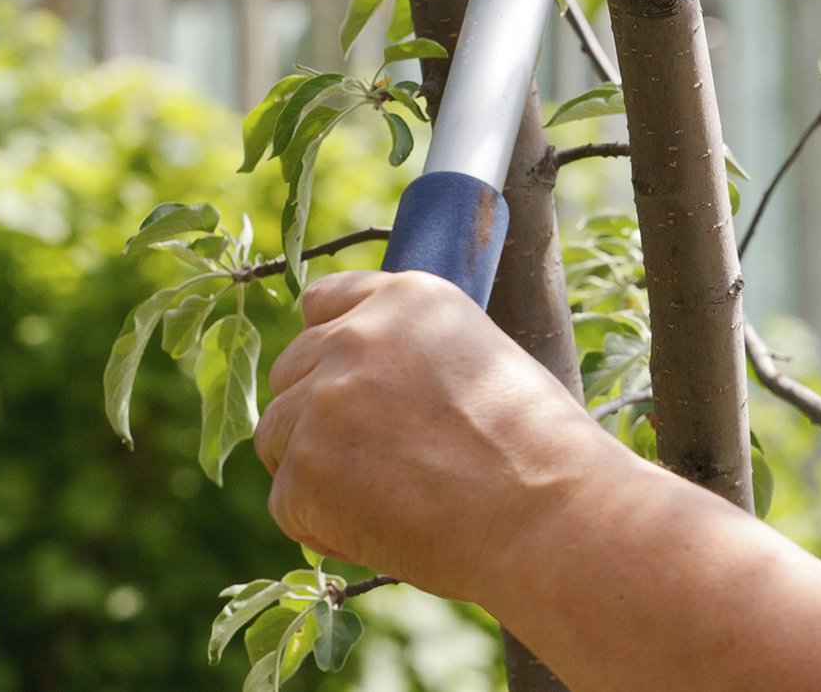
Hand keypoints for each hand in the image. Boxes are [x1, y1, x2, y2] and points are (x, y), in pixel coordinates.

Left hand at [254, 270, 602, 605]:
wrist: (542, 507)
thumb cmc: (530, 441)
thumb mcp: (477, 354)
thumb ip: (408, 350)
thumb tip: (357, 376)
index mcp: (406, 297)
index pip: (323, 301)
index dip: (331, 344)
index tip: (347, 379)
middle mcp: (355, 336)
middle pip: (291, 369)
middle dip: (318, 409)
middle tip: (377, 453)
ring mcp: (322, 402)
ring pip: (278, 433)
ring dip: (314, 464)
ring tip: (386, 491)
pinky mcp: (302, 471)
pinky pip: (288, 498)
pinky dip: (322, 520)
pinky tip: (385, 524)